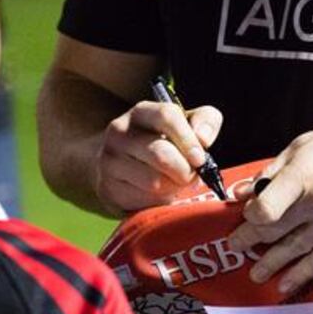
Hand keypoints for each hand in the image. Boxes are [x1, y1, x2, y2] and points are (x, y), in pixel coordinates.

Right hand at [95, 99, 222, 212]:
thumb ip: (205, 121)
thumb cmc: (163, 142)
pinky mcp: (107, 188)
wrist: (120, 166)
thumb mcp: (186, 125)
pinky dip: (158, 201)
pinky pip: (144, 200)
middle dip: (184, 171)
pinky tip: (157, 193)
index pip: (167, 116)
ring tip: (173, 183)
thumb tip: (203, 138)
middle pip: (161, 154)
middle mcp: (120, 132)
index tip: (200, 159)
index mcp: (142, 112)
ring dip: (173, 188)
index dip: (188, 139)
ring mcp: (109, 160)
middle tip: (191, 177)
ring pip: (154, 181)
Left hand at [228, 114, 312, 294]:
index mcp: (304, 174)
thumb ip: (273, 171)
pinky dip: (301, 274)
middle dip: (252, 241)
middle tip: (238, 247)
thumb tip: (244, 192)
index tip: (246, 217)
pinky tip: (285, 284)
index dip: (250, 217)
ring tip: (256, 274)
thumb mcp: (305, 143)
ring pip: (295, 249)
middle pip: (276, 230)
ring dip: (271, 263)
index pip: (266, 209)